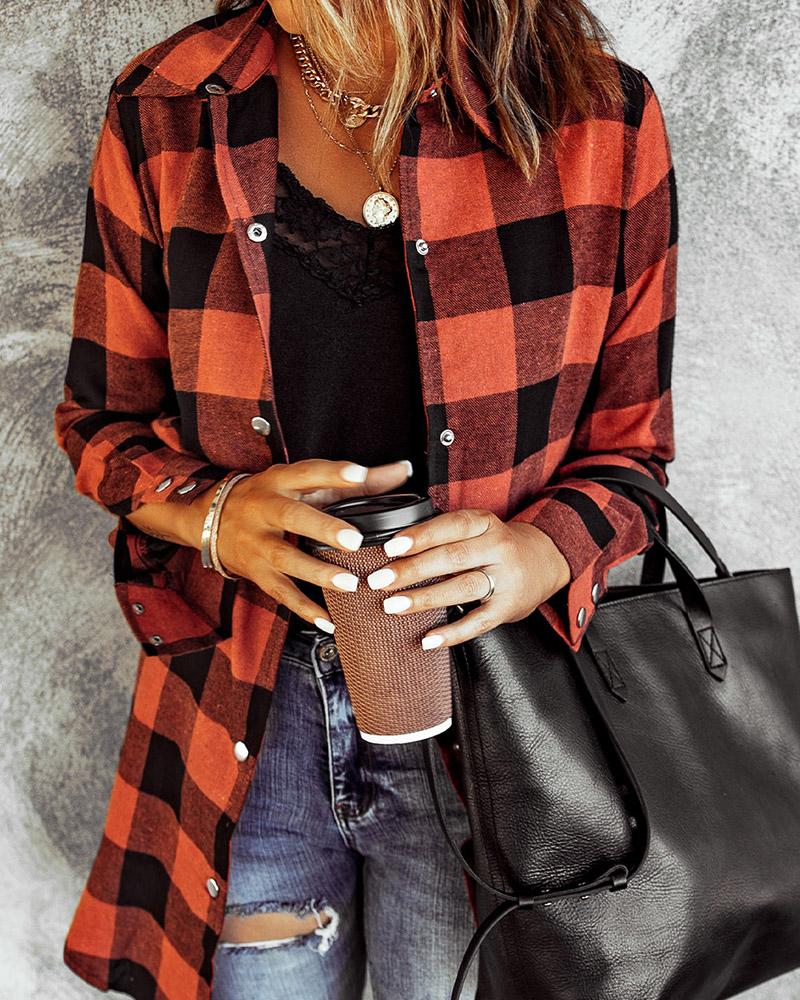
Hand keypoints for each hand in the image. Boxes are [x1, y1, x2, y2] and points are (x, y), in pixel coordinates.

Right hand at [213, 458, 414, 631]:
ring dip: (317, 573)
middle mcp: (265, 509)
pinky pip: (281, 593)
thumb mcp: (306, 482)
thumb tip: (403, 470)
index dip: (333, 473)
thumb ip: (359, 480)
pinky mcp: (255, 572)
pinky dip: (305, 609)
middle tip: (354, 539)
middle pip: (293, 516)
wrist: (209, 519)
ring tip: (349, 584)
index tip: (359, 475)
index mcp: (281, 480)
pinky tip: (329, 623)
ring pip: (285, 559)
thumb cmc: (272, 496)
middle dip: (323, 528)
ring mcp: (258, 543)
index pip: (308, 472)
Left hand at [363, 508, 570, 648]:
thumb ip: (444, 534)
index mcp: (486, 523)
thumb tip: (393, 549)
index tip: (390, 548)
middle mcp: (498, 548)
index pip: (451, 526)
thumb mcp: (477, 528)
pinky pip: (478, 622)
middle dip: (412, 570)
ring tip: (393, 606)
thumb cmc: (495, 545)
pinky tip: (428, 639)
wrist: (546, 560)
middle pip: (452, 557)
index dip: (420, 536)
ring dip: (425, 598)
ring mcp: (506, 579)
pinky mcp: (508, 608)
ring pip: (463, 587)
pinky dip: (452, 633)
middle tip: (379, 580)